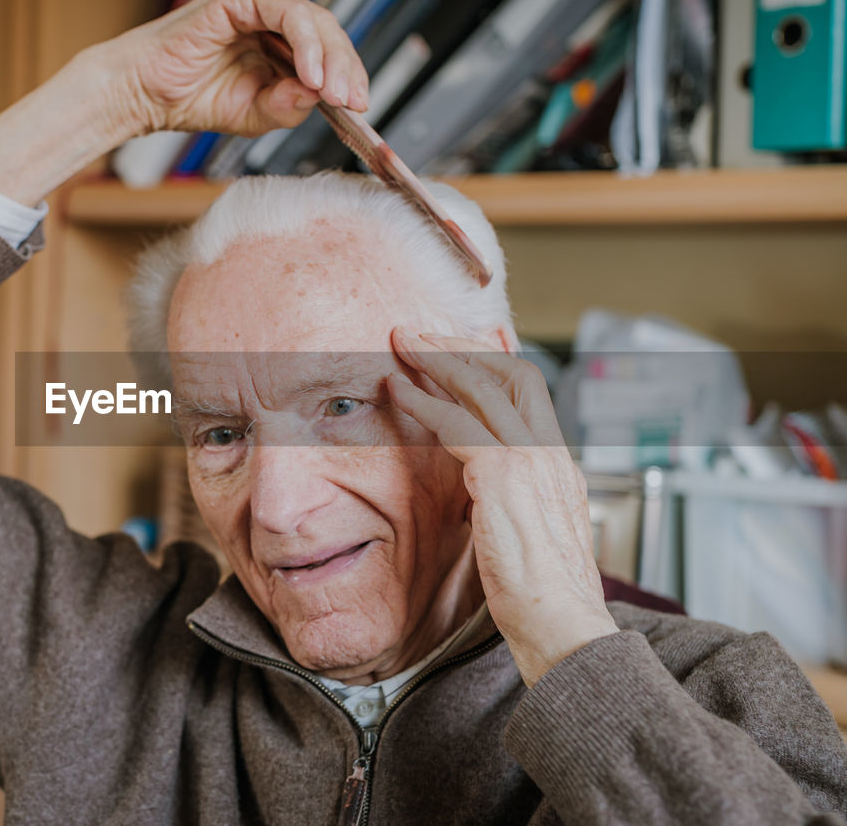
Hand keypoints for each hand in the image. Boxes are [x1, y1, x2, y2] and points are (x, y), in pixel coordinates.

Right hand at [111, 0, 368, 134]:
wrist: (145, 94)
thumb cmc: (191, 99)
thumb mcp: (254, 114)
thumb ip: (289, 106)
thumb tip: (320, 96)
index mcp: (278, 41)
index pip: (328, 53)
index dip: (349, 77)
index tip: (360, 107)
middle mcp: (272, 18)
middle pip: (328, 34)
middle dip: (346, 69)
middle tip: (353, 102)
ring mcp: (258, 4)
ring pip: (314, 22)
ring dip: (330, 59)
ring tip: (333, 93)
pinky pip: (287, 14)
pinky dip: (305, 44)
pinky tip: (311, 75)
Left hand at [386, 329, 618, 686]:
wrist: (564, 629)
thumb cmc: (543, 598)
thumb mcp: (527, 535)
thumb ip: (507, 501)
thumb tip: (478, 487)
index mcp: (559, 466)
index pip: (529, 392)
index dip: (489, 363)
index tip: (453, 351)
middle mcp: (551, 454)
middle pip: (510, 372)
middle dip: (461, 346)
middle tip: (419, 333)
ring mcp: (532, 461)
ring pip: (483, 386)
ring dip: (437, 359)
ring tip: (401, 344)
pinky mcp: (503, 477)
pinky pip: (458, 423)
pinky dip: (425, 402)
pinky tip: (399, 394)